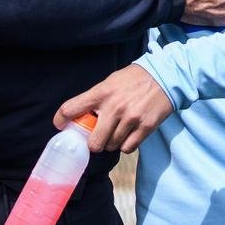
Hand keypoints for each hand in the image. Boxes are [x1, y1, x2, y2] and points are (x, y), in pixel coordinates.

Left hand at [54, 64, 172, 153]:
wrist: (164, 76)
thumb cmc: (133, 79)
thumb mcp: (110, 82)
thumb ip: (96, 98)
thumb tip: (81, 116)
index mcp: (101, 92)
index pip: (71, 108)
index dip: (60, 120)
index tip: (60, 125)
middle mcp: (114, 107)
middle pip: (93, 142)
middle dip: (93, 143)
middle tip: (97, 137)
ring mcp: (130, 118)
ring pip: (111, 146)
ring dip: (111, 143)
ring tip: (117, 131)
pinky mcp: (145, 127)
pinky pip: (128, 148)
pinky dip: (126, 145)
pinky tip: (129, 134)